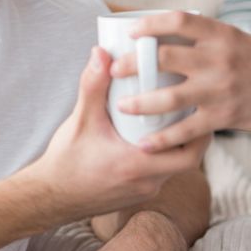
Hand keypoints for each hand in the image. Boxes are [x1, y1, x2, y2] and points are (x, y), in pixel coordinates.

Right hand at [18, 48, 205, 224]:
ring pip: (175, 168)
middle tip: (191, 109)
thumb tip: (102, 53)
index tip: (198, 107)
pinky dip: (164, 155)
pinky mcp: (136, 194)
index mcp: (137, 166)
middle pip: (188, 161)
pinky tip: (155, 136)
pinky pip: (161, 174)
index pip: (188, 155)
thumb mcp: (79, 120)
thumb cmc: (65, 162)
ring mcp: (142, 191)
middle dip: (194, 136)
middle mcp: (146, 183)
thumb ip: (93, 86)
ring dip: (177, 145)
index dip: (200, 132)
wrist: (50, 198)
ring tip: (176, 117)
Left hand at [109, 12, 250, 148]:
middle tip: (114, 70)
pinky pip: (187, 129)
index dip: (150, 24)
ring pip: (169, 95)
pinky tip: (145, 144)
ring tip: (121, 106)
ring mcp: (222, 88)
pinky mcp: (226, 116)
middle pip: (164, 56)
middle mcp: (220, 58)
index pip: (179, 20)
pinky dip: (163, 139)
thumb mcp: (241, 40)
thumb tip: (176, 34)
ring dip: (140, 102)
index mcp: (222, 34)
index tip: (130, 32)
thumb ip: (211, 39)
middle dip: (133, 63)